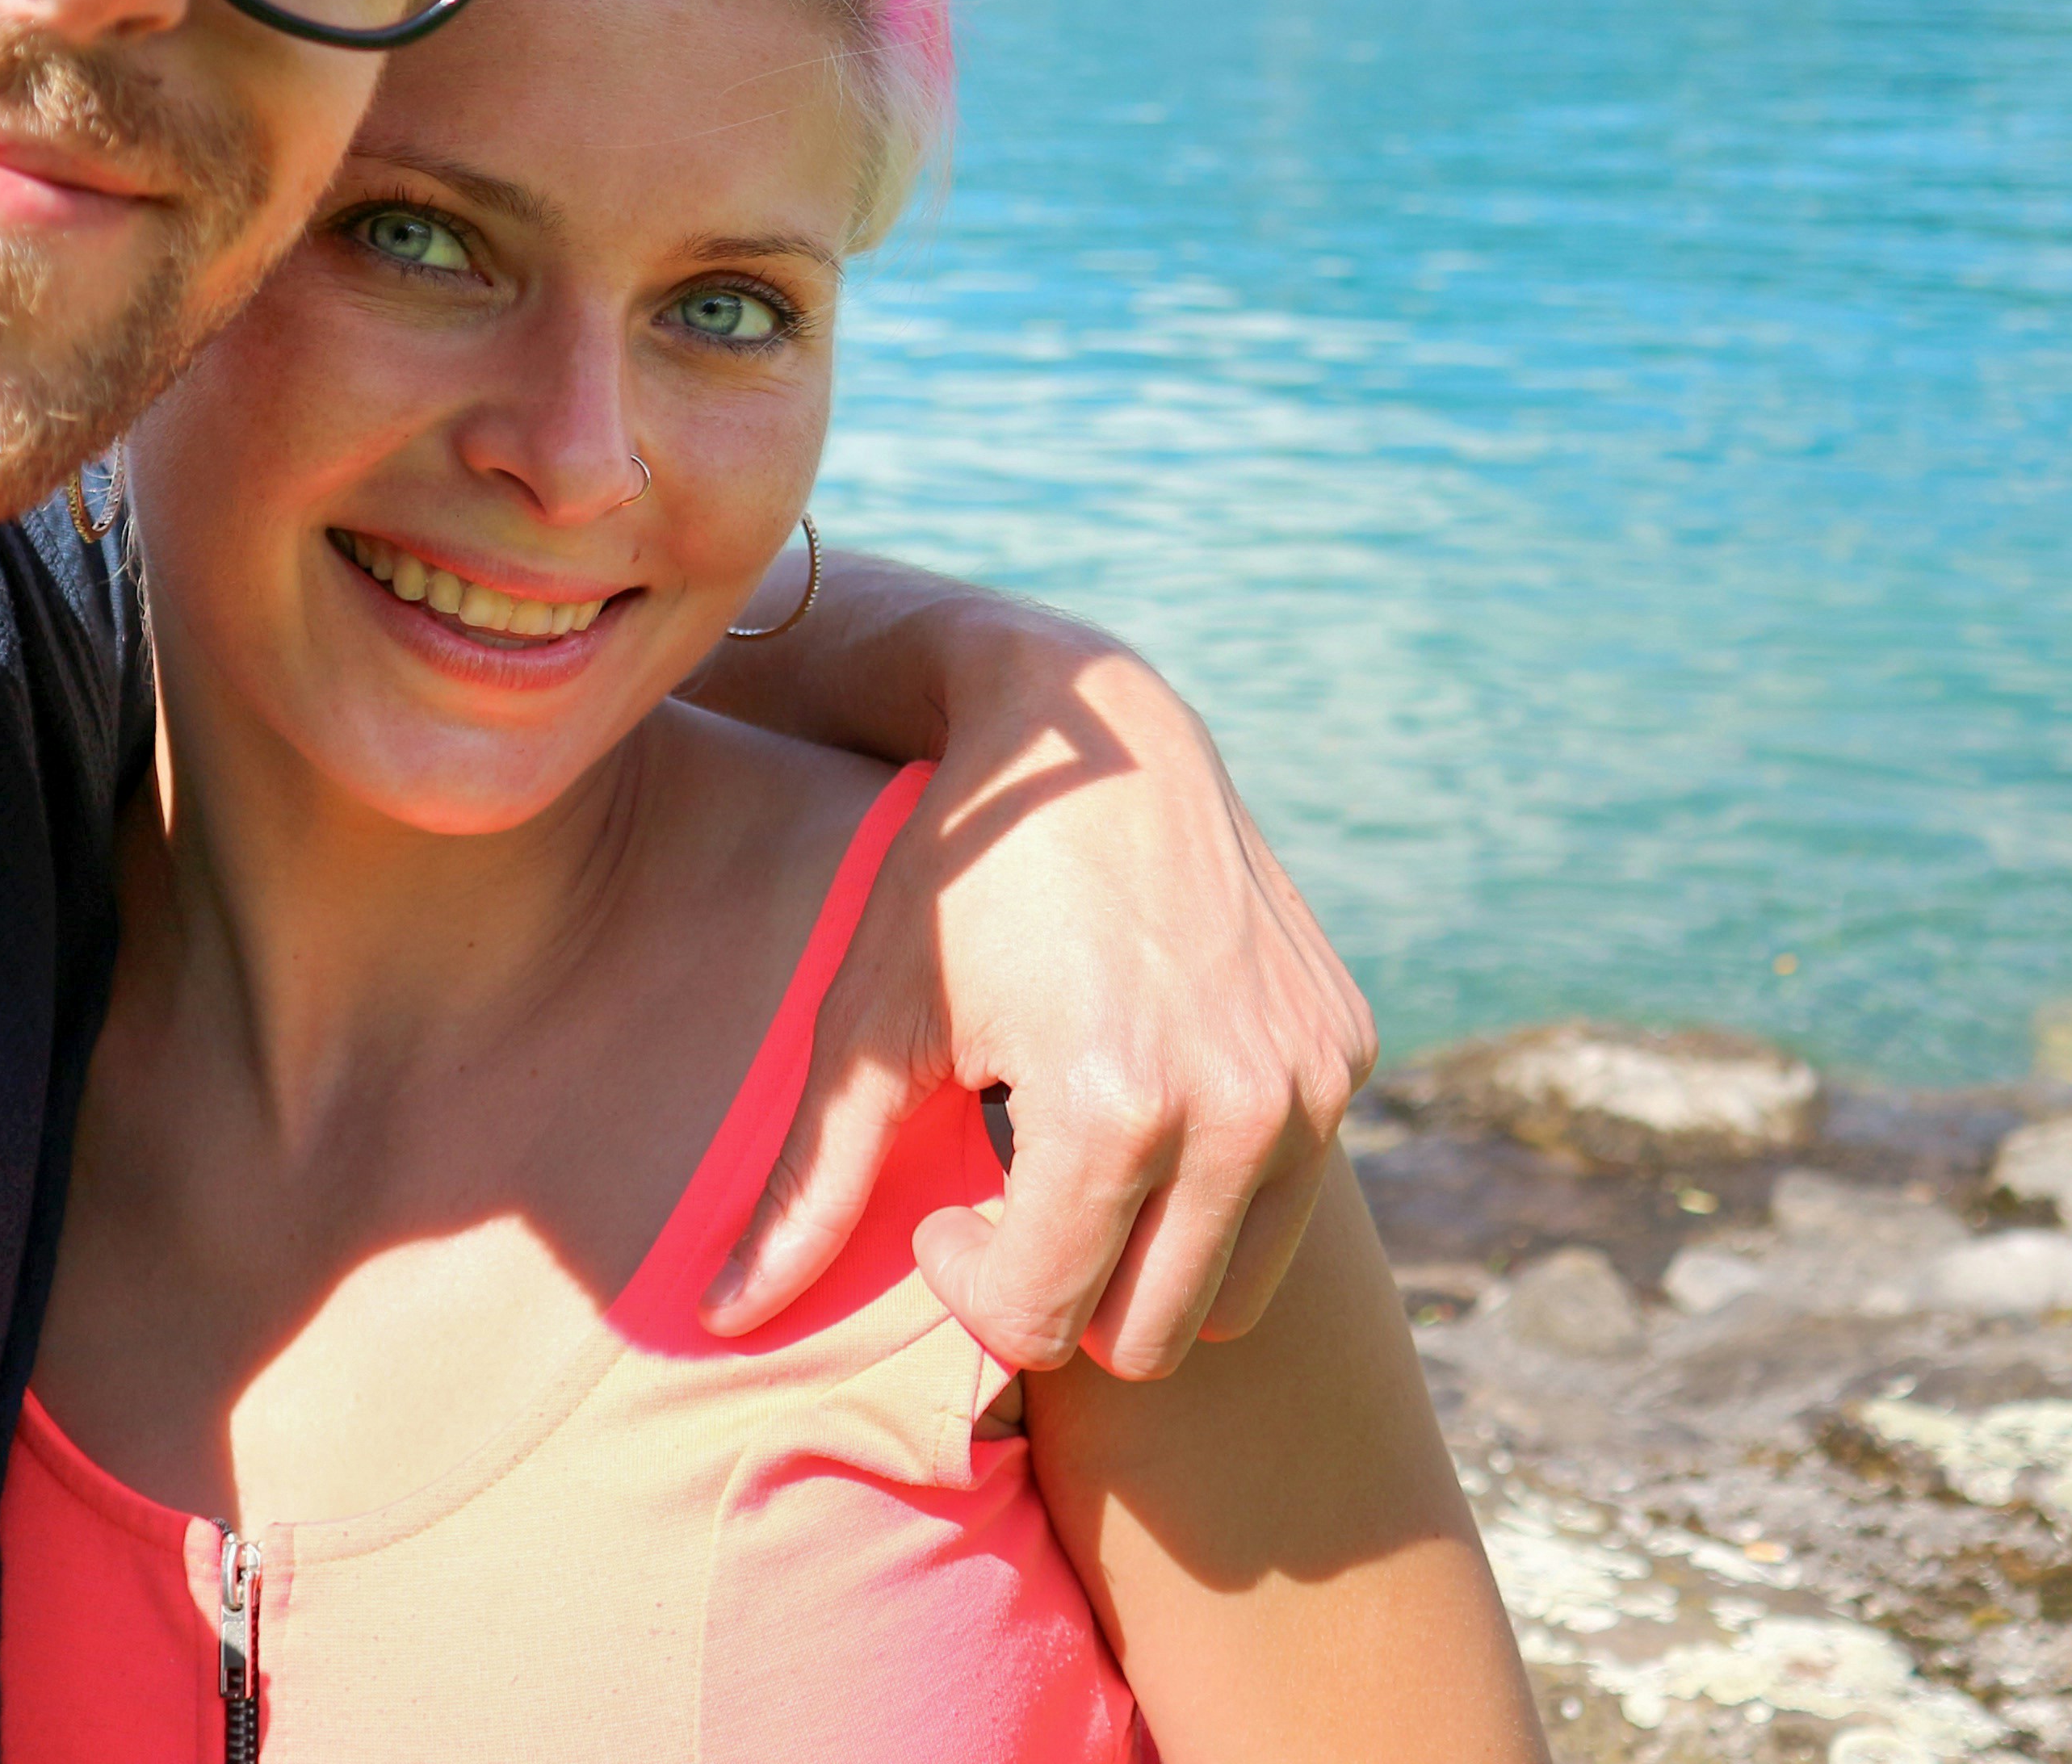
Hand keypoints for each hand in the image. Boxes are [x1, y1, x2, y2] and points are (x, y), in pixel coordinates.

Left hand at [700, 603, 1375, 1375]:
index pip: (1046, 1323)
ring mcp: (1310, 1081)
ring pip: (1228, 1296)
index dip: (972, 1287)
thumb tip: (727, 1320)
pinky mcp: (1344, 1050)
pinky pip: (1285, 1200)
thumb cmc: (956, 877)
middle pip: (1147, 1339)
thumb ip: (808, 1187)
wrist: (1092, 731)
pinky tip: (1139, 1102)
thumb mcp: (870, 1024)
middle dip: (1063, 1296)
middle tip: (1005, 1201)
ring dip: (1144, 1264)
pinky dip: (1211, 1196)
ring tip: (1070, 1165)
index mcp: (1116, 1111)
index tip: (939, 1212)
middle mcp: (1237, 1109)